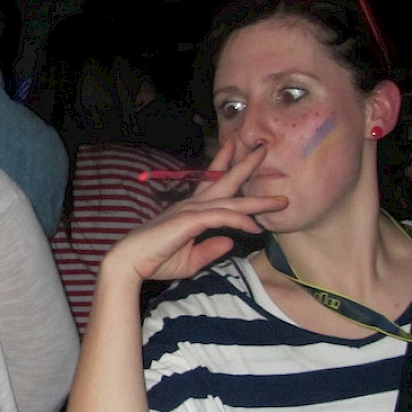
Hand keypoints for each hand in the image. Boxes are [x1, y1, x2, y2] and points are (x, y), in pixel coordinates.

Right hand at [105, 142, 287, 285]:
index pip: (211, 183)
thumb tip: (230, 242)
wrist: (131, 262)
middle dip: (244, 164)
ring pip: (231, 201)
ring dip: (257, 200)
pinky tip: (256, 226)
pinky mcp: (190, 220)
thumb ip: (210, 250)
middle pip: (224, 181)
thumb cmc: (155, 261)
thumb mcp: (191, 259)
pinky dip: (240, 221)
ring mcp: (191, 211)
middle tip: (263, 149)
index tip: (238, 151)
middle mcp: (192, 205)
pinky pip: (222, 217)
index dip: (225, 166)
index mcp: (190, 210)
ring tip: (281, 200)